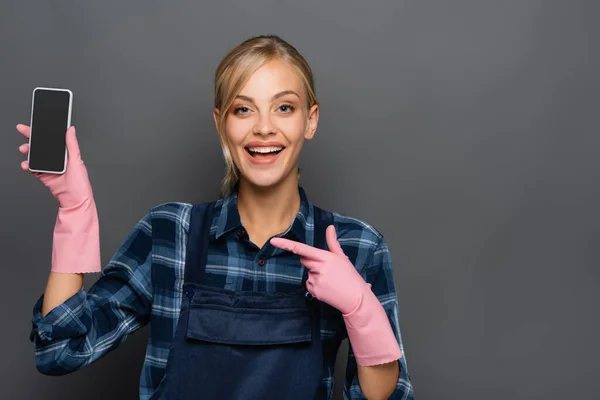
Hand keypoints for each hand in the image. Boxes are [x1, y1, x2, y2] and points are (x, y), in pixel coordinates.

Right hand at [18, 124, 100, 273]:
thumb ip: (72, 145)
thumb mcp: (77, 162)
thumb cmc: (81, 184)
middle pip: (42, 146)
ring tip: (24, 149)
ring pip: (36, 156)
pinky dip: (28, 166)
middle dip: (32, 139)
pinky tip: (26, 164)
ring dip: (28, 152)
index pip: (53, 140)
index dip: (43, 131)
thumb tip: (71, 129)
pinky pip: (34, 169)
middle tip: (23, 131)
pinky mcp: (45, 176)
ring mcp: (51, 168)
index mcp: (67, 154)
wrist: (75, 202)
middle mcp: (58, 160)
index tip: (35, 124)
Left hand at [270, 225, 368, 314]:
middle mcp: (318, 268)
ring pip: (308, 273)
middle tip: (329, 269)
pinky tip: (327, 288)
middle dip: (312, 262)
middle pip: (305, 260)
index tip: (273, 241)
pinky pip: (309, 284)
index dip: (286, 244)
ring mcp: (315, 280)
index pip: (302, 249)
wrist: (356, 299)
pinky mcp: (313, 291)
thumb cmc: (350, 277)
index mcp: (326, 257)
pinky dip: (316, 285)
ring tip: (331, 281)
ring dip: (316, 275)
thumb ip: (332, 242)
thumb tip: (330, 227)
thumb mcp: (342, 258)